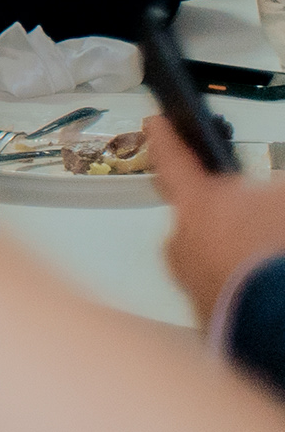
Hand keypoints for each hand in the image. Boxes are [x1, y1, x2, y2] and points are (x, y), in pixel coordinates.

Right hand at [153, 118, 284, 321]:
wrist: (275, 310)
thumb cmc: (224, 291)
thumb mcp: (182, 266)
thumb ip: (182, 237)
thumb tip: (191, 230)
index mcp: (199, 198)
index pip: (174, 160)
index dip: (163, 139)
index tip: (158, 122)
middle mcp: (238, 189)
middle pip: (230, 193)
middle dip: (232, 214)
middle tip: (236, 251)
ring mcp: (275, 199)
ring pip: (264, 209)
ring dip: (263, 229)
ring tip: (263, 266)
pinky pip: (280, 221)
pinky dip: (279, 238)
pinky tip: (275, 264)